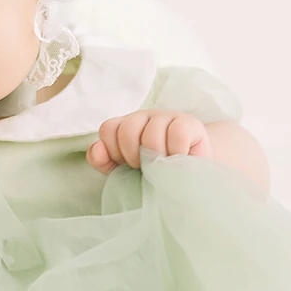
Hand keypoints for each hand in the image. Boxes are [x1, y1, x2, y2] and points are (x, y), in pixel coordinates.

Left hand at [86, 110, 212, 174]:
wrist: (192, 173)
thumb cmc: (155, 172)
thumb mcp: (124, 170)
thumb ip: (103, 161)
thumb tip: (97, 150)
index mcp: (126, 126)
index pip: (108, 129)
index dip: (113, 152)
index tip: (126, 166)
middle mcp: (144, 117)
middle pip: (128, 130)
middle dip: (133, 157)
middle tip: (144, 169)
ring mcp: (167, 117)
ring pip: (151, 133)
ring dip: (155, 158)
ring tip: (162, 168)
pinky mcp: (189, 123)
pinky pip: (177, 134)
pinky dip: (175, 153)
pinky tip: (178, 161)